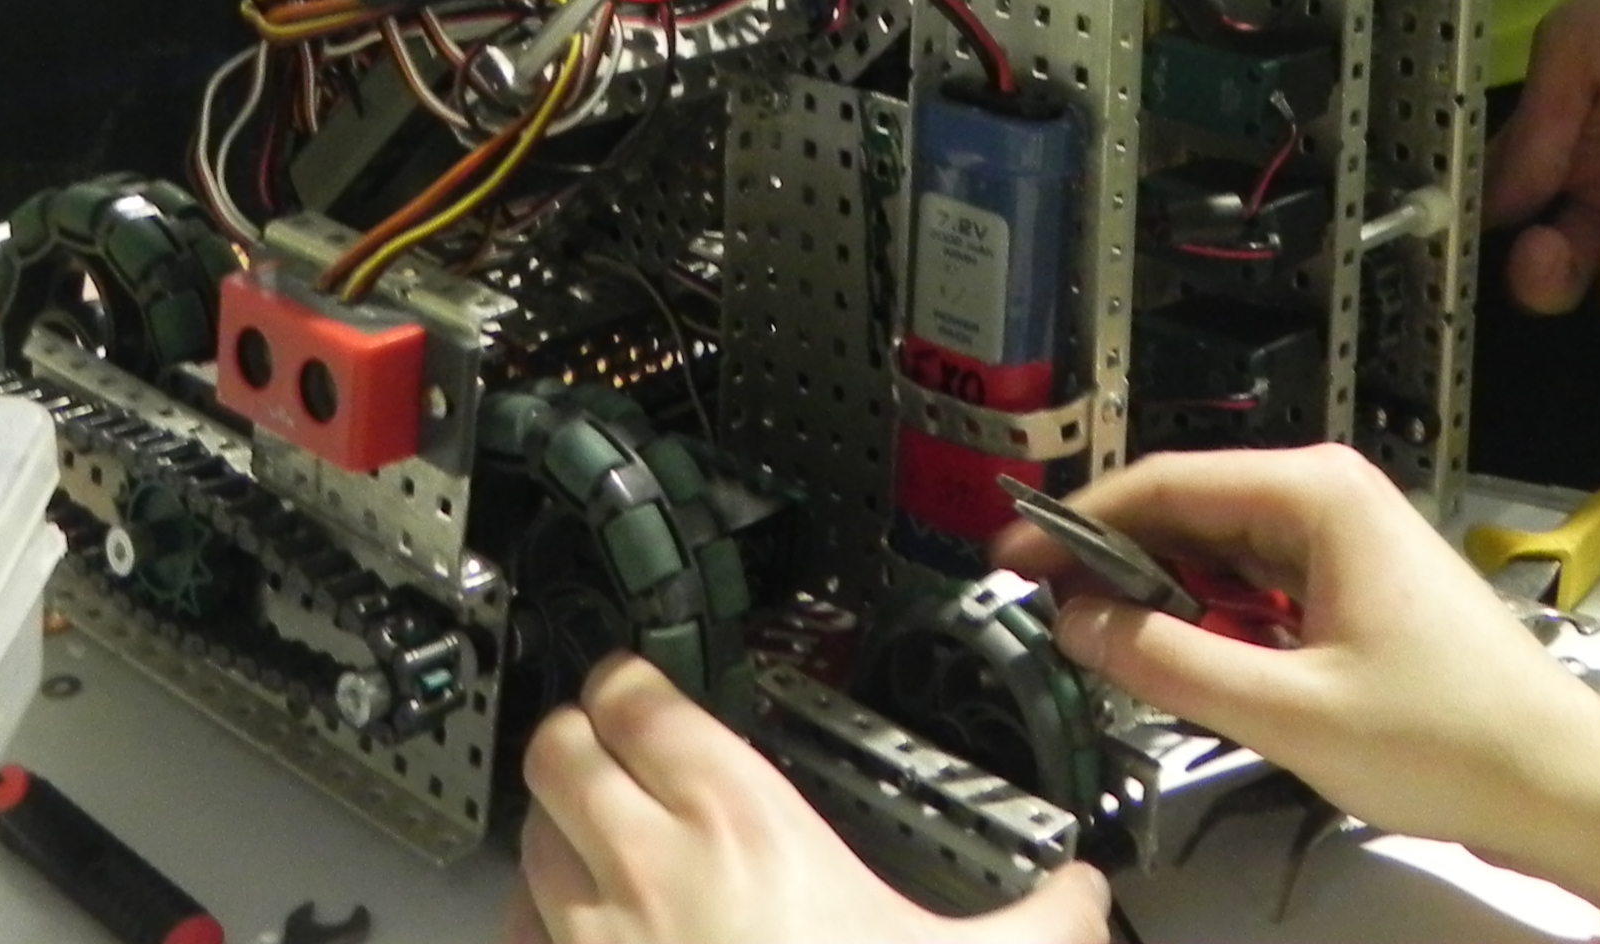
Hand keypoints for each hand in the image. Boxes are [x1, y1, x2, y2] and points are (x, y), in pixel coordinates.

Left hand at [517, 656, 1110, 943]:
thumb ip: (1044, 918)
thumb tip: (1083, 895)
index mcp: (738, 825)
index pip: (640, 701)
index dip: (637, 681)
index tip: (651, 683)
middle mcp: (642, 872)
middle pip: (560, 749)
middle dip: (582, 736)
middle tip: (618, 746)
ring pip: (526, 840)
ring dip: (554, 826)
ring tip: (600, 836)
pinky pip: (516, 935)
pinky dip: (537, 921)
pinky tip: (582, 935)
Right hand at [990, 443, 1599, 899]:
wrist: (1557, 783)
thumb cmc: (1450, 738)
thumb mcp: (1288, 708)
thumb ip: (1171, 662)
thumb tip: (1080, 624)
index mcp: (1317, 494)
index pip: (1166, 482)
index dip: (1078, 521)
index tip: (1014, 558)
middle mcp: (1330, 499)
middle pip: (1189, 510)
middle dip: (1111, 560)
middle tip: (1041, 609)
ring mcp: (1346, 544)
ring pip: (1219, 551)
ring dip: (1159, 594)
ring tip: (1094, 642)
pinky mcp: (1355, 591)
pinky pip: (1258, 585)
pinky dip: (1210, 617)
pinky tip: (1174, 658)